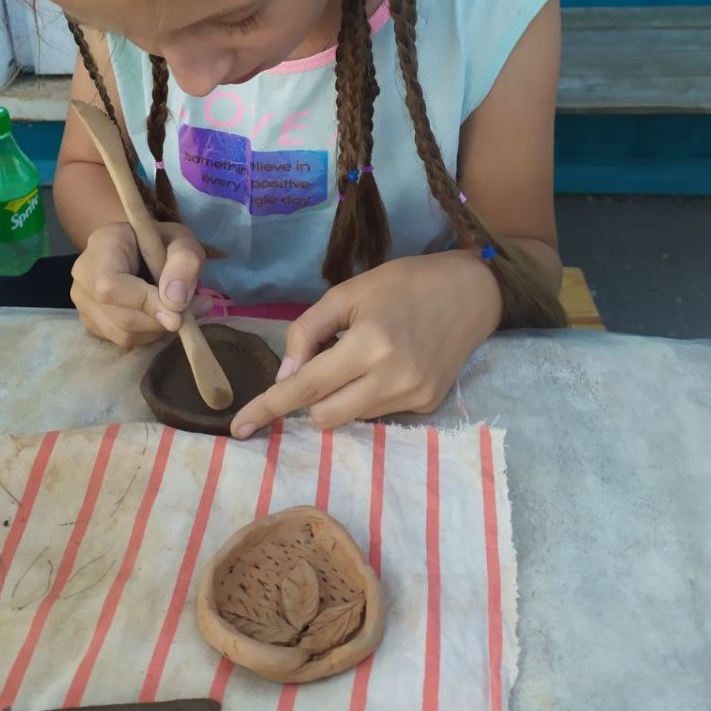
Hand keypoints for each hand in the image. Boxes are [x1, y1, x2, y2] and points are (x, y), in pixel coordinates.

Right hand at [70, 221, 211, 348]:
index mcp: (102, 245)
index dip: (144, 302)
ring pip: (123, 334)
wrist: (138, 246)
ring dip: (158, 329)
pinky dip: (148, 334)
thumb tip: (176, 302)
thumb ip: (184, 263)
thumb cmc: (160, 240)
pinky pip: (122, 340)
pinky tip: (160, 316)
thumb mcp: (181, 240)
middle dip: (162, 319)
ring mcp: (83, 302)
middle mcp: (83, 276)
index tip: (179, 308)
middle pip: (120, 316)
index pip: (109, 285)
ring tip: (181, 311)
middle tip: (197, 308)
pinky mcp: (92, 323)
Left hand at [230, 251, 502, 435]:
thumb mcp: (347, 293)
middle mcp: (393, 377)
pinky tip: (388, 364)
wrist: (471, 291)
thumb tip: (285, 377)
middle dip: (310, 397)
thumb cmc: (402, 283)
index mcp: (369, 343)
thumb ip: (309, 332)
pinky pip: (378, 414)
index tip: (239, 427)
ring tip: (364, 354)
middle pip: (323, 415)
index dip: (268, 407)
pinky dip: (368, 395)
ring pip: (350, 417)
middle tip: (323, 361)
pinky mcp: (428, 406)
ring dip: (341, 395)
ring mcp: (414, 397)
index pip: (305, 387)